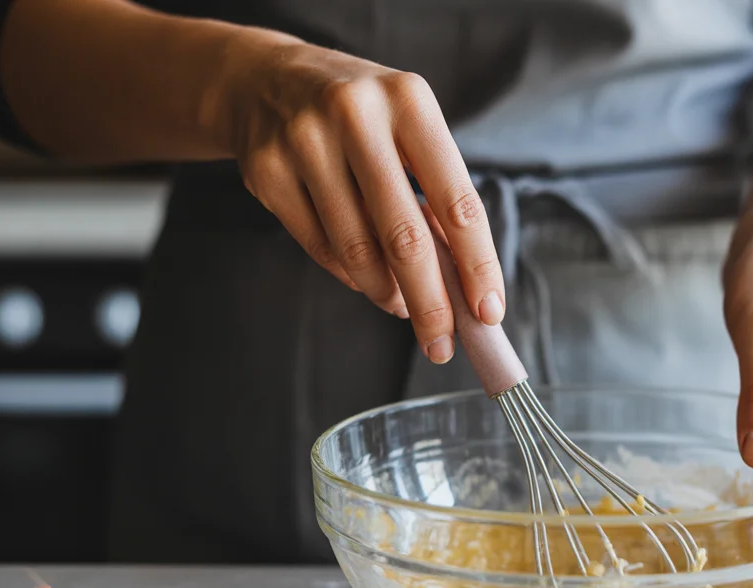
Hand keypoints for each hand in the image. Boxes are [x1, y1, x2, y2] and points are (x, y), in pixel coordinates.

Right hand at [222, 36, 504, 362]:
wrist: (263, 79)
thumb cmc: (360, 116)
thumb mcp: (408, 130)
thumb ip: (436, 195)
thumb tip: (463, 280)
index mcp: (409, 100)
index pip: (457, 200)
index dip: (477, 264)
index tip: (488, 311)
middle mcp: (355, 115)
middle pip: (404, 238)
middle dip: (429, 303)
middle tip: (442, 343)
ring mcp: (303, 142)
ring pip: (357, 251)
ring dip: (387, 293)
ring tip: (403, 306)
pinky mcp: (267, 171)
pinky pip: (320, 248)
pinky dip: (350, 274)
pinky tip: (366, 277)